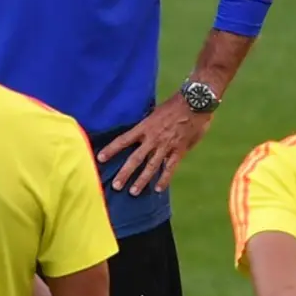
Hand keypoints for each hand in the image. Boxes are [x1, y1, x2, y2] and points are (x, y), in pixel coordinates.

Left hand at [97, 92, 212, 195]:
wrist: (194, 102)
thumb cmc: (175, 104)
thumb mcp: (155, 111)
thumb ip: (148, 124)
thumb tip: (140, 131)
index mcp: (144, 127)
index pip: (123, 140)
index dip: (111, 150)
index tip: (100, 159)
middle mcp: (152, 139)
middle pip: (135, 159)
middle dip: (125, 173)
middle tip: (116, 186)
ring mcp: (166, 146)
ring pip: (151, 167)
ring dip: (142, 180)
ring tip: (133, 192)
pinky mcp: (179, 151)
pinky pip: (170, 168)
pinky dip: (164, 179)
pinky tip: (159, 189)